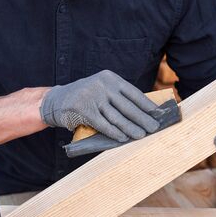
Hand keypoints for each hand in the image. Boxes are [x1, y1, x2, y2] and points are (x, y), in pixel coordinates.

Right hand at [40, 70, 159, 141]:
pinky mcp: (84, 109)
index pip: (133, 93)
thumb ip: (119, 97)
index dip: (147, 105)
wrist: (57, 100)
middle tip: (154, 128)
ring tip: (142, 135)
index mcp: (110, 78)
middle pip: (128, 106)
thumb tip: (145, 112)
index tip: (158, 114)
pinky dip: (114, 133)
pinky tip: (123, 138)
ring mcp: (92, 96)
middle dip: (143, 119)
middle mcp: (102, 85)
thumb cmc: (86, 98)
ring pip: (117, 117)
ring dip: (131, 128)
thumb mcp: (102, 90)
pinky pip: (103, 124)